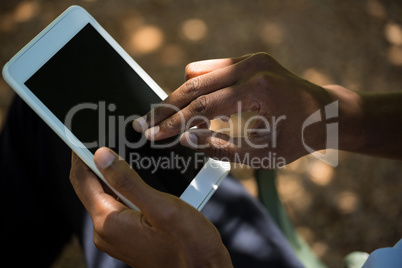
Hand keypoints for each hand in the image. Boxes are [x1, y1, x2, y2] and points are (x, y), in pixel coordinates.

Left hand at [69, 148, 231, 267]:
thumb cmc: (188, 244)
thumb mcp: (161, 207)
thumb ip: (128, 181)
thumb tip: (101, 156)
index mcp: (108, 222)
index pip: (82, 180)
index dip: (80, 155)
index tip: (83, 135)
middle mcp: (106, 231)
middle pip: (91, 188)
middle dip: (97, 163)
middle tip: (109, 138)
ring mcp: (117, 236)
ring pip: (106, 196)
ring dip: (112, 176)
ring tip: (125, 154)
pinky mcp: (128, 237)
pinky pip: (117, 207)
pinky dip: (123, 190)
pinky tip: (138, 179)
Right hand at [133, 53, 335, 167]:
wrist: (324, 114)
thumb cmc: (297, 138)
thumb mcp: (261, 155)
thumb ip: (219, 148)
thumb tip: (184, 139)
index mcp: (258, 89)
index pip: (202, 106)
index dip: (173, 123)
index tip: (151, 134)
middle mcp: (252, 66)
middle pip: (193, 85)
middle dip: (166, 107)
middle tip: (144, 124)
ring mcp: (249, 59)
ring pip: (196, 73)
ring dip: (180, 98)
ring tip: (169, 122)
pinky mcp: (246, 60)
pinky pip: (209, 70)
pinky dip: (196, 89)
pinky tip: (194, 110)